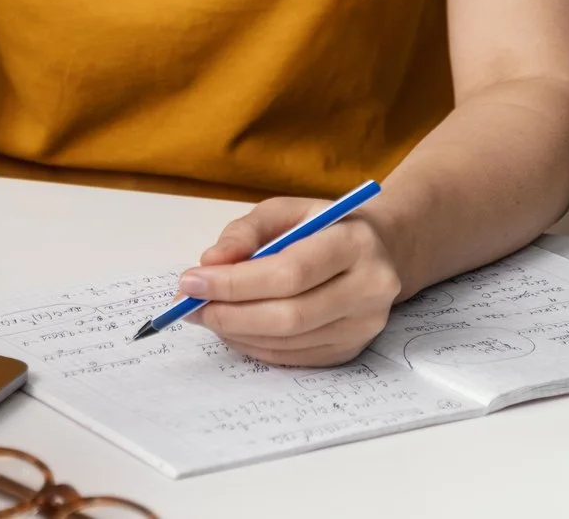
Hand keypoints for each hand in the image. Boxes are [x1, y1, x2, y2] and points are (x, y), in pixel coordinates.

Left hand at [179, 197, 405, 367]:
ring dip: (237, 332)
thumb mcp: (284, 211)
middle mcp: (370, 288)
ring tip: (206, 314)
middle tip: (190, 305)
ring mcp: (365, 325)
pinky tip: (233, 328)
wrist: (378, 250)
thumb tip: (209, 264)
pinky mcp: (353, 349)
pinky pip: (295, 357)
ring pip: (290, 341)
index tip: (191, 281)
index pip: (289, 272)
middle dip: (230, 312)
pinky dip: (255, 345)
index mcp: (355, 243)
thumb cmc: (322, 226)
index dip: (235, 282)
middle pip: (290, 315)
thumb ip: (245, 233)